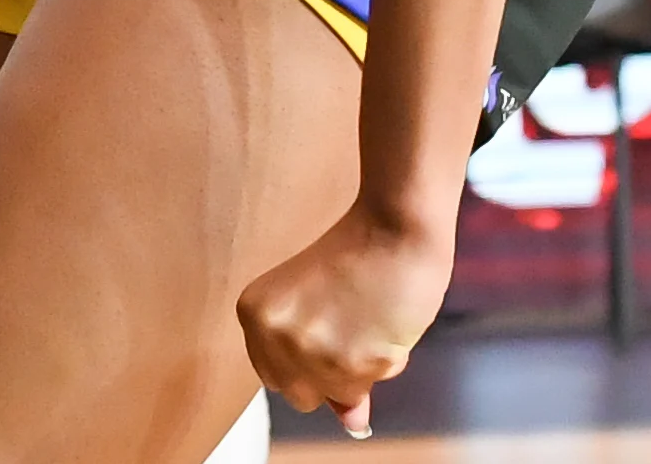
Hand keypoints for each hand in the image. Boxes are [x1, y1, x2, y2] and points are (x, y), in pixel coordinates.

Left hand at [237, 210, 455, 436]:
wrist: (396, 225)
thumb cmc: (360, 255)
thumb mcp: (320, 308)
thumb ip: (324, 370)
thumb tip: (353, 424)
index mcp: (254, 313)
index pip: (275, 377)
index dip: (308, 361)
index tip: (327, 327)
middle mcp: (274, 333)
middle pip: (302, 395)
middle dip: (330, 372)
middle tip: (351, 322)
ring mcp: (310, 349)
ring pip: (342, 394)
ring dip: (365, 365)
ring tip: (371, 318)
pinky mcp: (350, 360)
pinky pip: (374, 384)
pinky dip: (388, 360)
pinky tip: (386, 321)